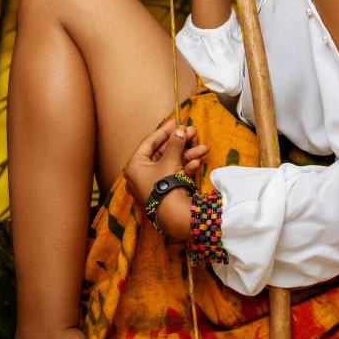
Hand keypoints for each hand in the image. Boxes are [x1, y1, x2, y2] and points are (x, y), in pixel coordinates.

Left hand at [123, 118, 207, 238]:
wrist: (174, 216)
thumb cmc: (165, 185)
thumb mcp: (170, 160)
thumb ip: (175, 143)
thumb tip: (180, 129)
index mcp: (134, 166)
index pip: (149, 142)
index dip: (164, 131)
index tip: (176, 121)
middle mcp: (141, 175)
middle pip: (162, 153)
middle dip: (180, 143)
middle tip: (193, 132)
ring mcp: (153, 184)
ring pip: (171, 164)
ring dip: (188, 155)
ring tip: (203, 148)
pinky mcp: (164, 192)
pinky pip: (174, 175)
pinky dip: (185, 168)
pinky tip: (197, 163)